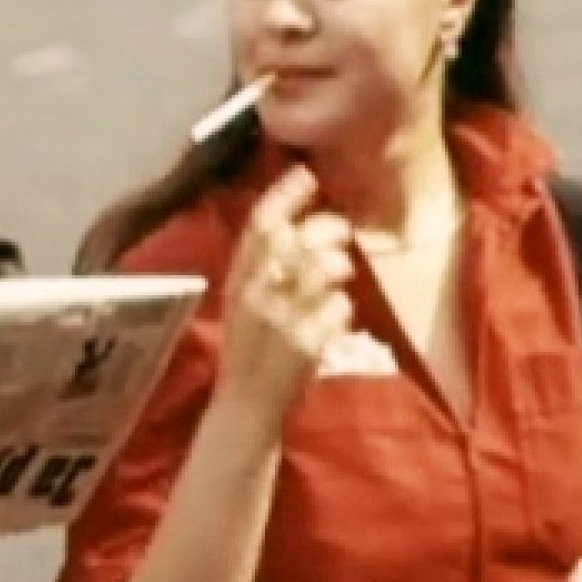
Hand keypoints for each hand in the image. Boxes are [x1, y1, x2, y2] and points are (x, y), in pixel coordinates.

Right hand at [216, 164, 353, 424]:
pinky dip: (344, 309)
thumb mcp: (244, 301)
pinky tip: (337, 319)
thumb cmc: (248, 349)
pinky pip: (339, 308)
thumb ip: (263, 266)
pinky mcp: (304, 344)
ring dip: (339, 265)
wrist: (244, 407)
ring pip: (321, 269)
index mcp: (237, 279)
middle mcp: (255, 294)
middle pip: (295, 240)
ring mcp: (280, 319)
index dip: (284, 194)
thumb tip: (295, 226)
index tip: (307, 174)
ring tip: (342, 274)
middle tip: (343, 230)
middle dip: (326, 228)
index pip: (258, 224)